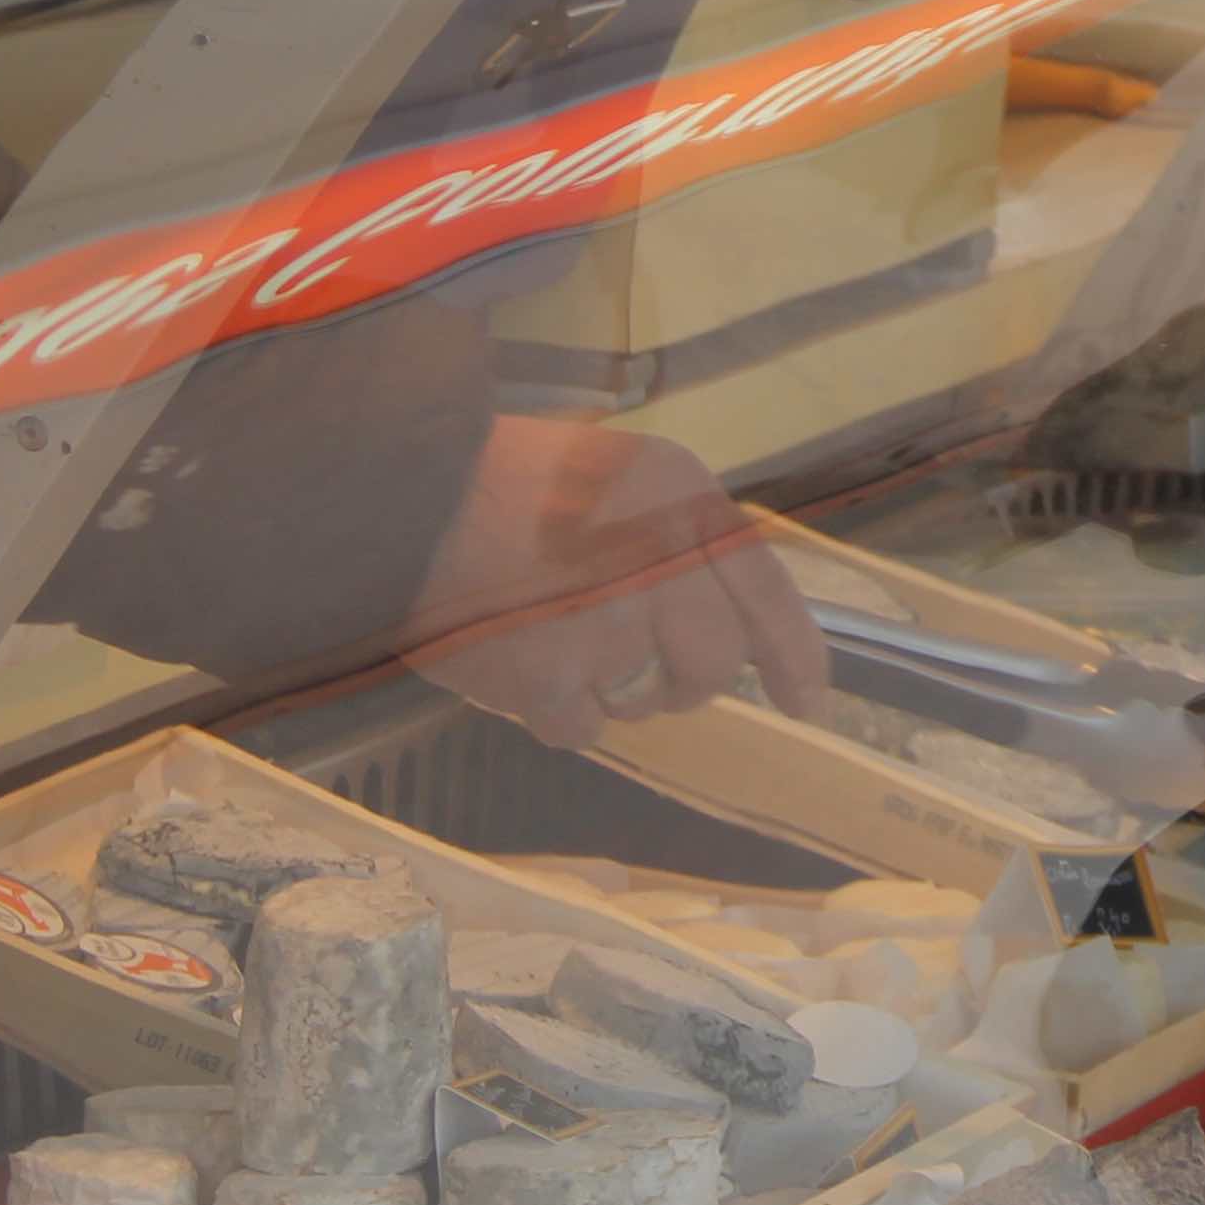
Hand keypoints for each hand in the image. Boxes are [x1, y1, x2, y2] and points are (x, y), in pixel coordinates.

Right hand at [404, 414, 836, 749]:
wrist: (397, 496)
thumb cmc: (500, 483)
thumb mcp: (616, 476)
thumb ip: (677, 537)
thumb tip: (727, 626)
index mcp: (680, 495)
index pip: (765, 590)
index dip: (793, 654)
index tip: (807, 700)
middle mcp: (658, 556)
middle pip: (712, 662)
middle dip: (683, 678)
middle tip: (633, 661)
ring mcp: (606, 620)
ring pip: (649, 699)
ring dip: (613, 689)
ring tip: (558, 642)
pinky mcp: (549, 675)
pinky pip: (583, 728)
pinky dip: (555, 711)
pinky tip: (520, 664)